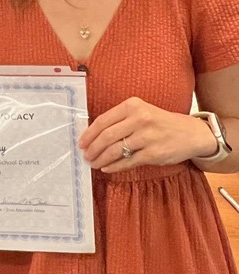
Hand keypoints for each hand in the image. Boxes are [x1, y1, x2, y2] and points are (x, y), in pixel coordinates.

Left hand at [79, 96, 216, 172]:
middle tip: (86, 155)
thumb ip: (120, 119)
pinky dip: (114, 166)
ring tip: (93, 163)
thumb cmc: (161, 122)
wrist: (191, 133)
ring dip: (101, 159)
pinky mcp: (153, 153)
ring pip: (115, 150)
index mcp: (133, 105)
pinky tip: (107, 168)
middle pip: (107, 136)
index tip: (81, 142)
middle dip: (93, 148)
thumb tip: (94, 135)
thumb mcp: (141, 112)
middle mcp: (140, 119)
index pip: (103, 120)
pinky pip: (127, 162)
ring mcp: (147, 137)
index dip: (89, 133)